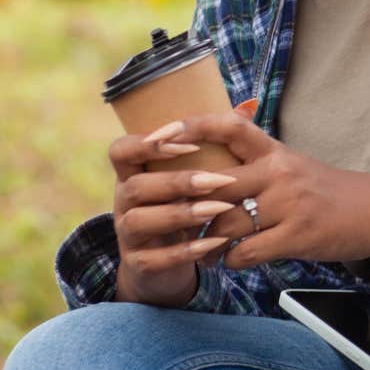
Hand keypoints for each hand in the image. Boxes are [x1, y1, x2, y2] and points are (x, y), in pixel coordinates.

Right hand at [108, 100, 254, 305]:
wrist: (169, 262)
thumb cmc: (185, 206)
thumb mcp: (193, 177)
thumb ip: (212, 146)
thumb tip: (248, 106)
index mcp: (134, 173)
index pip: (121, 150)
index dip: (146, 145)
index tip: (187, 143)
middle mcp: (124, 202)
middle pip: (135, 186)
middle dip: (177, 181)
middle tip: (218, 179)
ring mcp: (127, 235)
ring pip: (140, 221)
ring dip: (181, 214)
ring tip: (218, 209)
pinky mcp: (139, 264)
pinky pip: (154, 259)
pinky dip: (184, 252)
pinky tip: (213, 244)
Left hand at [158, 110, 369, 269]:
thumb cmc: (329, 191)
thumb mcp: (293, 165)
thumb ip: (254, 163)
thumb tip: (208, 169)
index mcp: (275, 151)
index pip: (228, 127)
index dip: (191, 127)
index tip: (159, 135)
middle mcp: (279, 172)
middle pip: (214, 183)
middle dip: (186, 203)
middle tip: (167, 218)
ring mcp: (289, 204)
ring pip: (225, 223)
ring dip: (206, 243)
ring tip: (201, 251)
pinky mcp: (297, 236)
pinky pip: (247, 252)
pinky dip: (232, 261)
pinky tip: (232, 262)